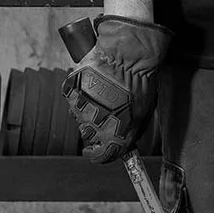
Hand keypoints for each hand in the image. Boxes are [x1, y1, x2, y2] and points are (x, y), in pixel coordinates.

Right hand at [62, 14, 171, 162]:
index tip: (94, 151)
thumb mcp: (142, 114)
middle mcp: (94, 126)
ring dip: (88, 110)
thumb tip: (124, 142)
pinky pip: (73, 99)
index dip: (97, 155)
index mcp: (113, 135)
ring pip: (79, 117)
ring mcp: (80, 108)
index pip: (100, 156)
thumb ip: (130, 132)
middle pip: (89, 136)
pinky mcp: (71, 92)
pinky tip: (93, 85)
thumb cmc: (139, 84)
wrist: (127, 56)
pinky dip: (80, 94)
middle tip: (106, 112)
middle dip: (96, 128)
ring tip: (102, 94)